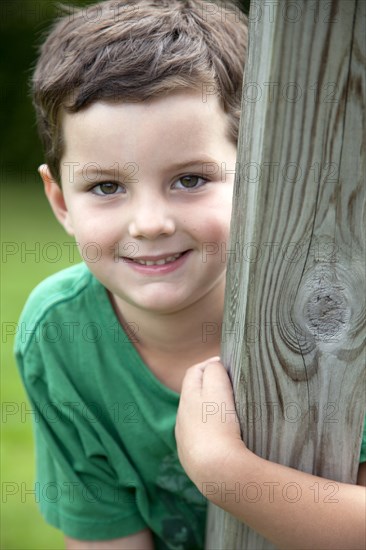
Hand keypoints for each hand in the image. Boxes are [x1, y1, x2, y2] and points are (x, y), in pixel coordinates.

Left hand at [175, 358, 244, 486]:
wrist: (217, 473)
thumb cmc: (219, 427)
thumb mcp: (218, 389)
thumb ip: (214, 371)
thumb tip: (214, 366)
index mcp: (186, 399)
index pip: (195, 371)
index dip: (211, 365)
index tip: (229, 367)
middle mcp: (181, 418)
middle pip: (194, 395)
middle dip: (210, 388)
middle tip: (233, 388)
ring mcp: (185, 441)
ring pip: (197, 418)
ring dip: (211, 413)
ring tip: (232, 414)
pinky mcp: (193, 460)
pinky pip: (202, 440)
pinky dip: (211, 434)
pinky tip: (226, 438)